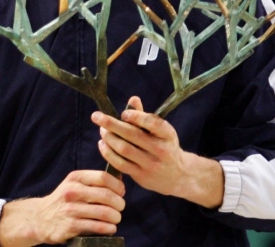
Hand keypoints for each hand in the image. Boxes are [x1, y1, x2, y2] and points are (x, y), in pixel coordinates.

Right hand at [0, 170, 124, 246]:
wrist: (40, 218)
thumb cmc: (64, 200)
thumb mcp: (73, 184)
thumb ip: (94, 181)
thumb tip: (120, 180)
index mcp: (75, 178)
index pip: (103, 177)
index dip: (117, 185)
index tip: (121, 192)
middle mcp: (72, 192)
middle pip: (106, 195)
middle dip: (119, 203)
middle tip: (120, 207)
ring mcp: (71, 209)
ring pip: (105, 212)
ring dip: (116, 217)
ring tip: (115, 218)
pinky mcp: (71, 226)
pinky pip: (98, 227)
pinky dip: (109, 228)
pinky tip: (110, 228)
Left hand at [91, 96, 223, 207]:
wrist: (177, 176)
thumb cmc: (164, 146)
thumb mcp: (161, 131)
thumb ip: (145, 116)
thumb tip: (133, 99)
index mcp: (168, 135)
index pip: (154, 123)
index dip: (137, 116)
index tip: (123, 113)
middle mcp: (161, 150)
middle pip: (133, 135)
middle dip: (112, 124)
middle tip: (97, 116)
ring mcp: (151, 164)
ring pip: (124, 149)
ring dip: (109, 138)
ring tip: (102, 130)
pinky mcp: (141, 176)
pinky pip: (120, 163)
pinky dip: (108, 152)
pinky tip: (102, 144)